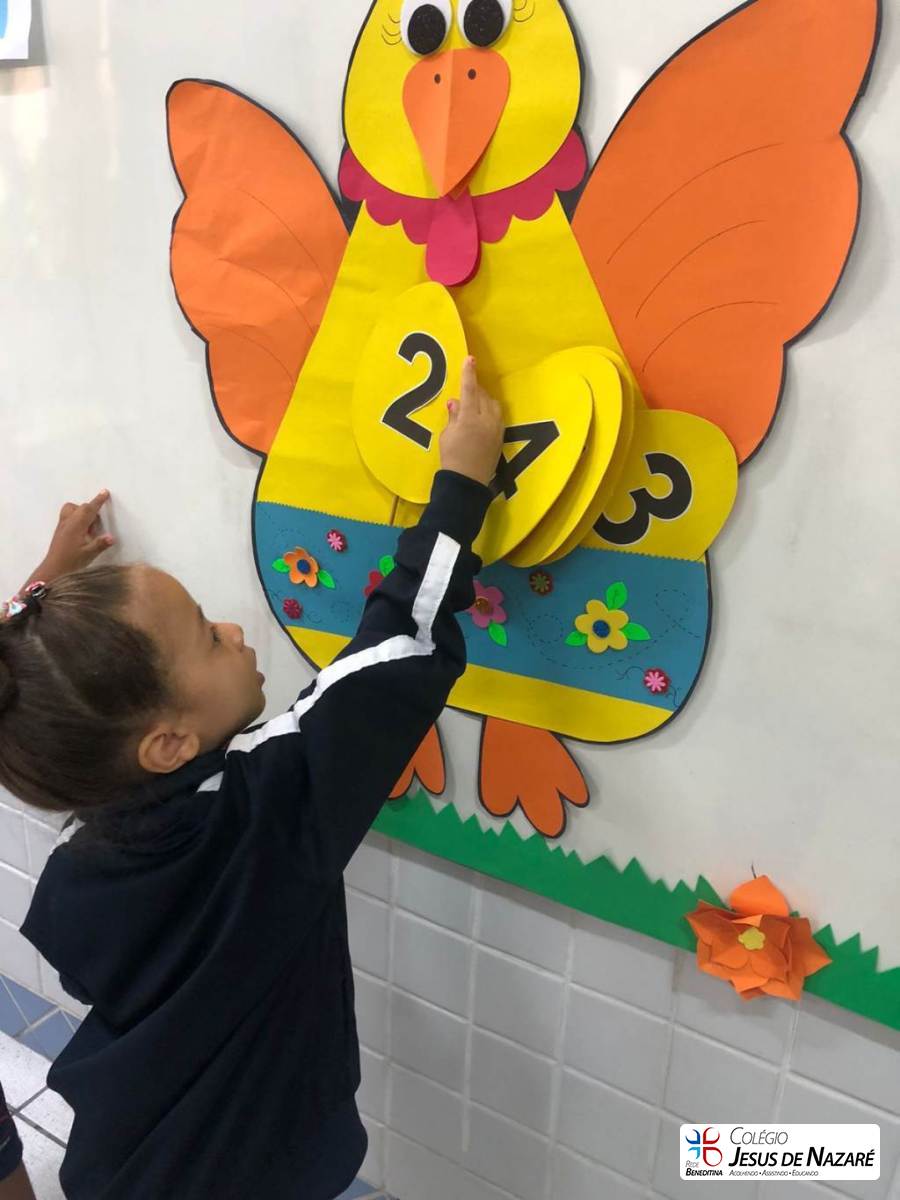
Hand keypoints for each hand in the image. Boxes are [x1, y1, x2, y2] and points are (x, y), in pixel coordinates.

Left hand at [29, 491, 113, 584]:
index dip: (98, 501)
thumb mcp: (88, 555)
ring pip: (72, 510)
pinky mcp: (59, 531)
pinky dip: (77, 519)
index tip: (104, 492)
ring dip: (82, 513)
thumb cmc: (70, 563)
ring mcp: (62, 526)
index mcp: (76, 526)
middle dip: (91, 510)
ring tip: (89, 529)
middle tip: (97, 526)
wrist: (52, 570)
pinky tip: (82, 534)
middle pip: (80, 508)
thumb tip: (111, 537)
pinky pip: (68, 517)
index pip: (88, 509)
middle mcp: (68, 523)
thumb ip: (100, 544)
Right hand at [439, 358, 503, 486]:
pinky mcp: (500, 438)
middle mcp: (486, 420)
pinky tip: (482, 416)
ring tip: (473, 403)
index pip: (469, 389)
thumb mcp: (447, 436)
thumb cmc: (451, 459)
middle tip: (466, 387)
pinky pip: (497, 417)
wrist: (467, 483)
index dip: (468, 373)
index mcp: (469, 418)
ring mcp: (496, 429)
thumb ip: (453, 417)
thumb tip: (455, 402)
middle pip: (482, 396)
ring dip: (483, 400)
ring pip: (492, 405)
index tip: (469, 359)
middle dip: (475, 389)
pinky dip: (489, 411)